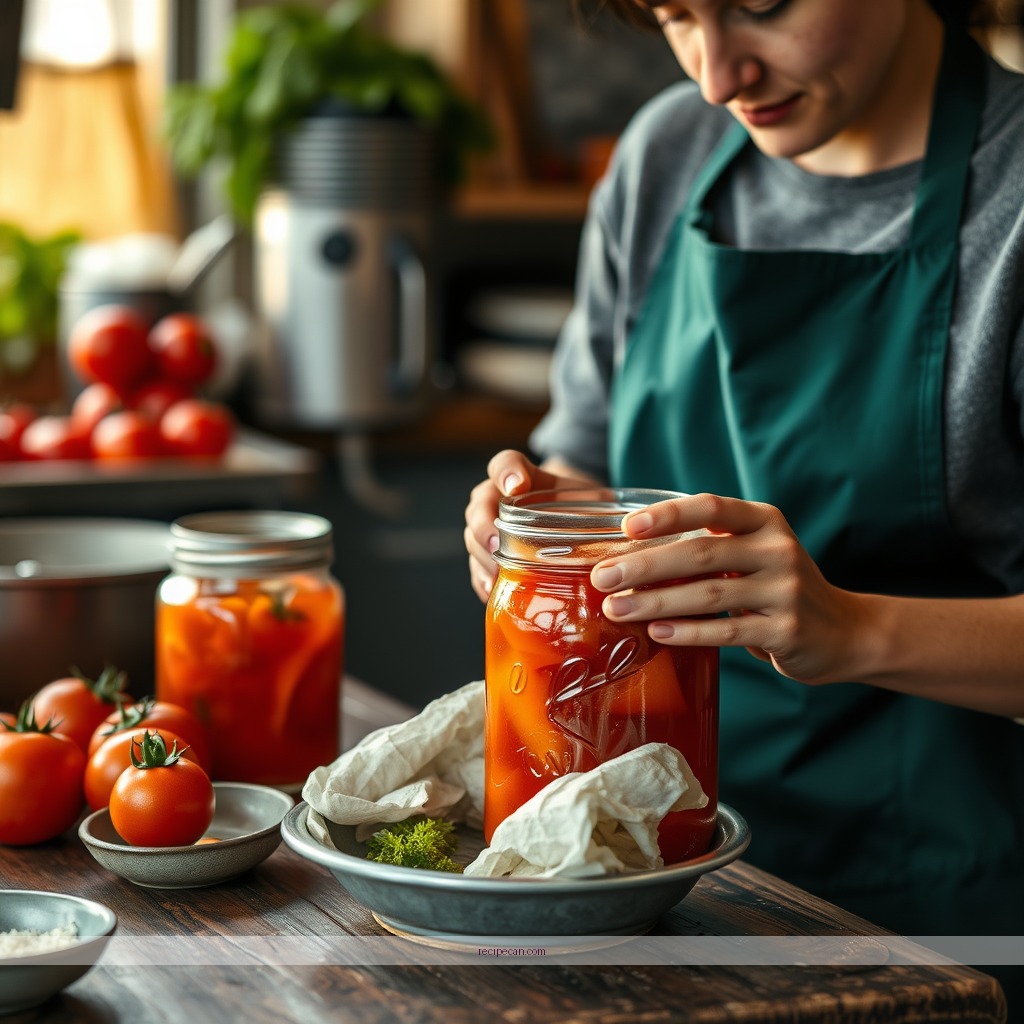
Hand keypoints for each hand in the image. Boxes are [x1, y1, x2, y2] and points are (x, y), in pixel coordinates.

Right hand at [464, 450, 599, 601]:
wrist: (575, 523)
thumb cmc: (583, 507)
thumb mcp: (594, 499)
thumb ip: (601, 508)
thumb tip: (629, 533)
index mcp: (523, 477)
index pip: (505, 463)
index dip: (506, 472)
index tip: (517, 486)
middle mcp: (499, 500)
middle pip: (479, 505)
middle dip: (483, 525)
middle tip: (494, 543)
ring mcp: (491, 529)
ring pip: (472, 538)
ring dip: (480, 558)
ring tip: (495, 576)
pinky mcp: (492, 558)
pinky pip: (478, 568)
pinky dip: (482, 581)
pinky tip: (493, 593)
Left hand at [590, 492, 865, 683]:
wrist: (843, 631)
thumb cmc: (777, 587)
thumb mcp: (753, 553)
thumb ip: (709, 547)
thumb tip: (628, 555)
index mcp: (764, 521)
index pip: (711, 507)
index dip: (668, 515)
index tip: (627, 526)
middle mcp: (778, 549)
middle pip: (701, 553)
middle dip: (646, 566)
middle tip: (603, 577)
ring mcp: (785, 590)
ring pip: (709, 594)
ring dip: (657, 601)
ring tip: (617, 609)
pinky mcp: (786, 630)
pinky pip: (727, 631)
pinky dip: (688, 632)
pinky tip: (656, 632)